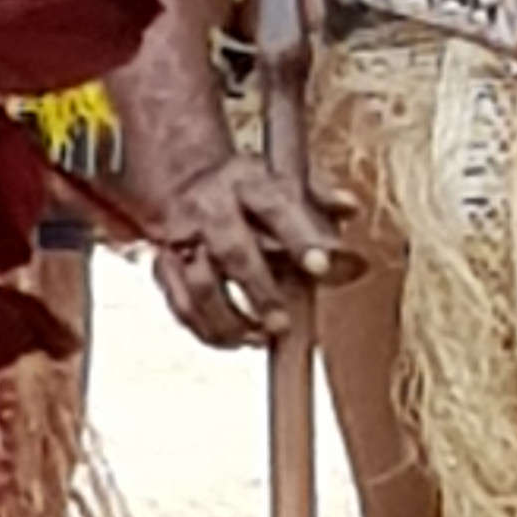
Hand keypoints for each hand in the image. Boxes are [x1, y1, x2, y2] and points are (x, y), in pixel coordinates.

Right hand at [151, 153, 359, 350]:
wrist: (185, 179)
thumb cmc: (244, 186)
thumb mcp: (280, 176)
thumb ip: (318, 193)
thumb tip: (351, 208)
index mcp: (248, 183)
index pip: (277, 207)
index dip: (299, 237)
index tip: (322, 266)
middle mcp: (213, 210)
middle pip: (233, 252)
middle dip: (259, 291)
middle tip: (283, 323)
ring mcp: (185, 239)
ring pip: (200, 286)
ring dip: (229, 320)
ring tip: (260, 337)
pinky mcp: (166, 265)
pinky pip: (180, 305)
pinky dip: (205, 329)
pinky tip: (234, 341)